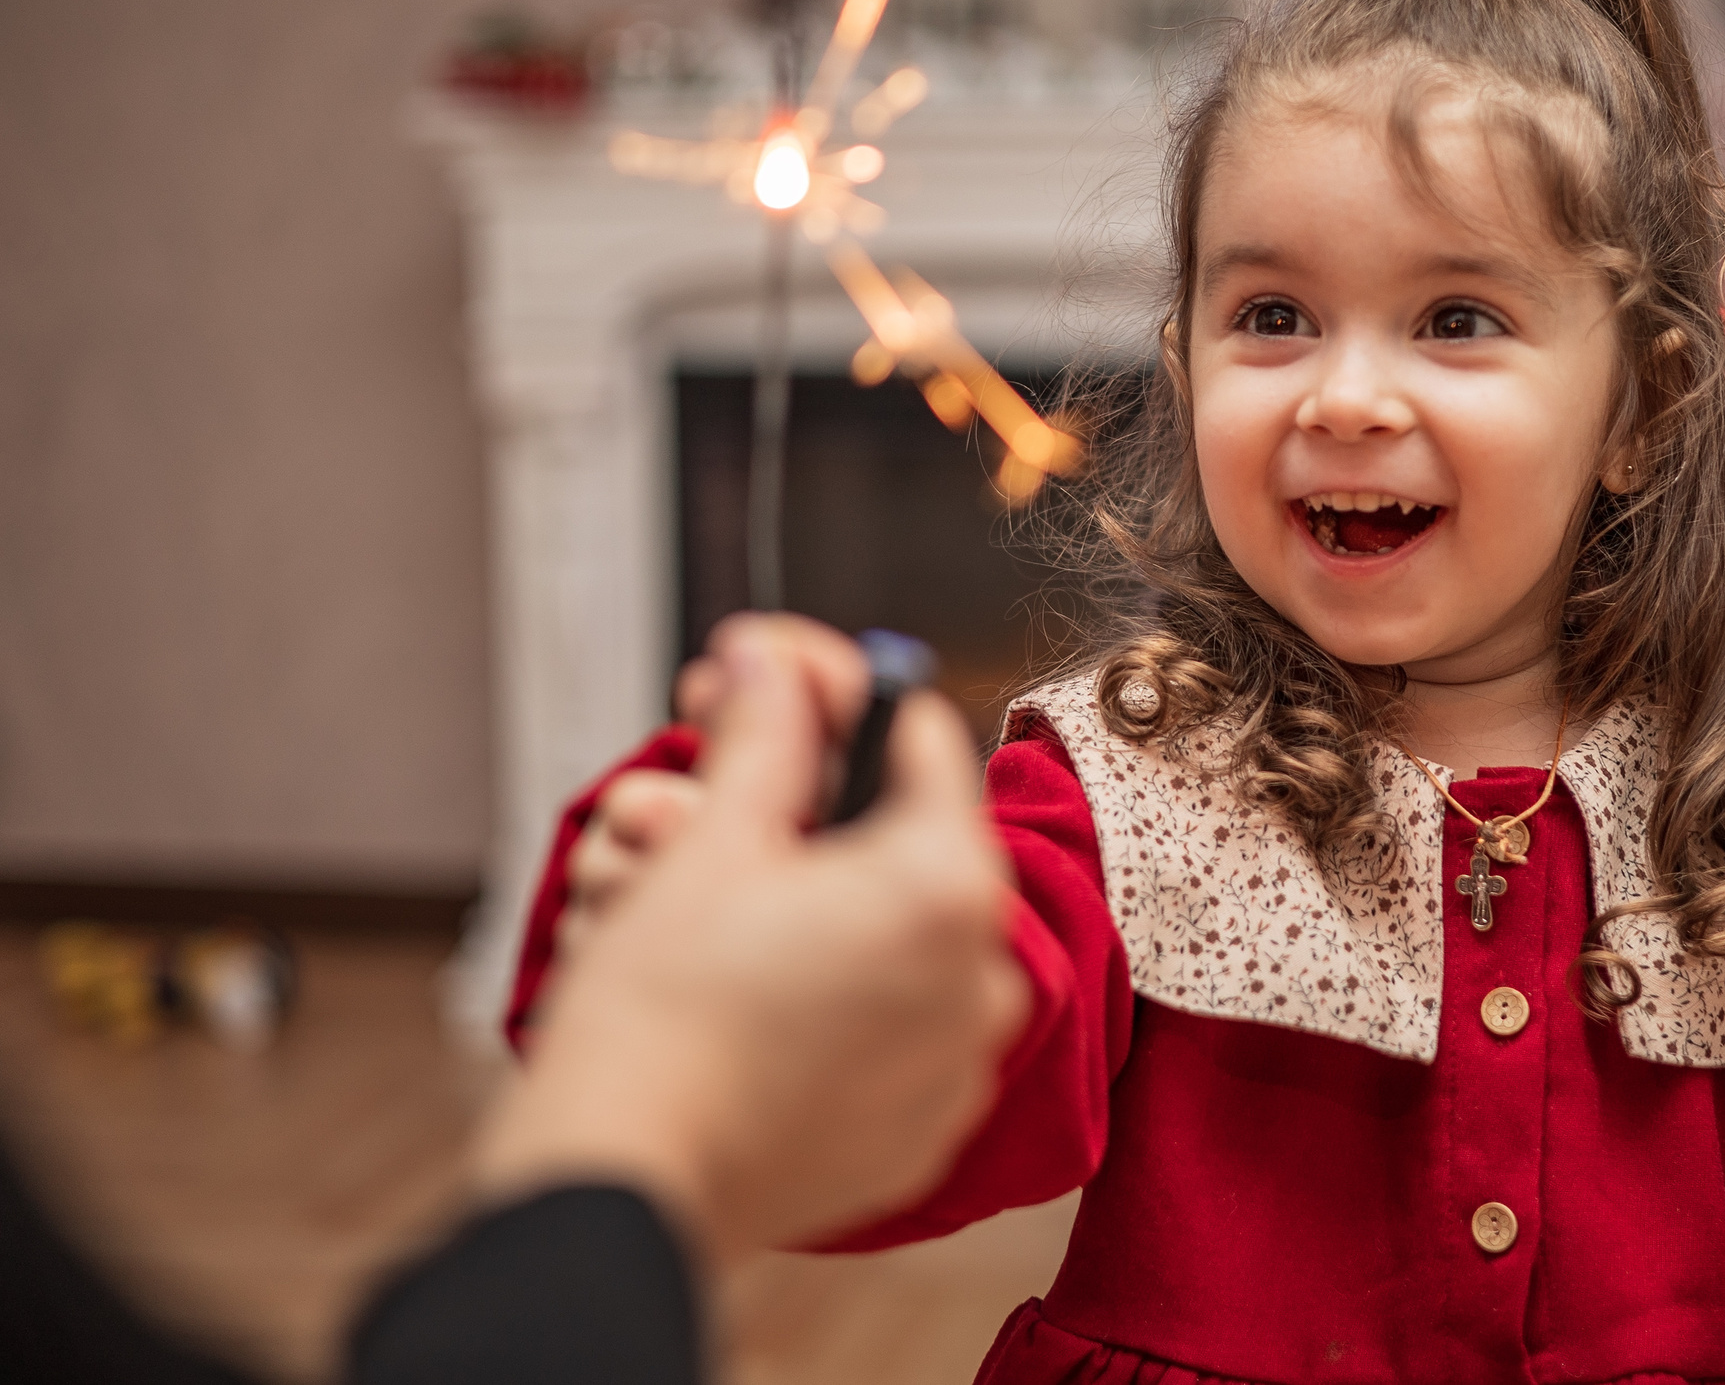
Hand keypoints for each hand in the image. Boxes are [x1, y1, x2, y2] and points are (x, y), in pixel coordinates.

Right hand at [473, 614, 1027, 1267]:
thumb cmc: (659, 1019)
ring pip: (896, 939)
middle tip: (708, 817)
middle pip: (906, 846)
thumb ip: (765, 732)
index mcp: (948, 886)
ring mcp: (958, 1064)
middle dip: (810, 819)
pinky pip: (894, 1031)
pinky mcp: (922, 1133)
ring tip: (716, 922)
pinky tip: (753, 1001)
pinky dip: (834, 1003)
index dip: (837, 703)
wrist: (621, 1182)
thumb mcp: (710, 839)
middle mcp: (982, 976)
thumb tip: (773, 662)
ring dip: (818, 912)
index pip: (920, 741)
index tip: (778, 694)